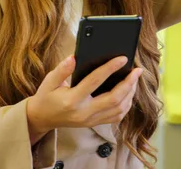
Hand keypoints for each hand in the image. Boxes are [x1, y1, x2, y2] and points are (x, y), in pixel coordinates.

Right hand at [26, 55, 142, 144]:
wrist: (42, 119)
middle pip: (114, 99)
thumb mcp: (49, 81)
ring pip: (119, 109)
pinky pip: (117, 116)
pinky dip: (127, 104)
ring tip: (135, 79)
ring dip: (130, 93)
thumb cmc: (47, 97)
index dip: (110, 68)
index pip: (95, 81)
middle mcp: (84, 113)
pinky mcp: (95, 124)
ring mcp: (91, 120)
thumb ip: (62, 69)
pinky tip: (129, 92)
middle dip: (129, 83)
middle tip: (137, 70)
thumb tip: (75, 57)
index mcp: (72, 100)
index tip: (122, 58)